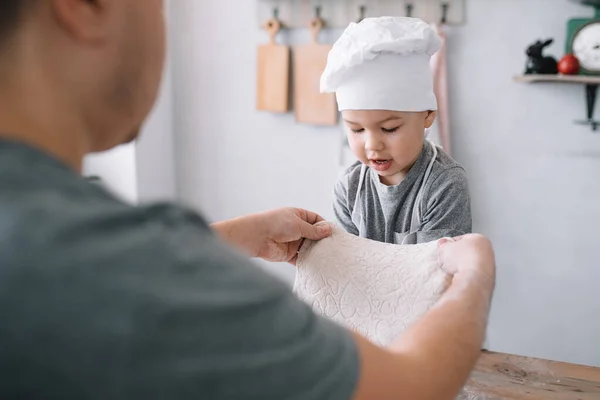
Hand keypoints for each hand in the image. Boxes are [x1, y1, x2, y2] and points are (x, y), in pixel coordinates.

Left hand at [212, 208, 331, 264]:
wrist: (255, 237)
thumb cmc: (275, 224)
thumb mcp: (299, 224)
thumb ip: (314, 230)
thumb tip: (328, 230)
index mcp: (298, 216)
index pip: (315, 220)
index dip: (324, 226)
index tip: (334, 233)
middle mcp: (296, 228)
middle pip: (313, 235)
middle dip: (322, 241)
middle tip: (334, 247)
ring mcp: (292, 241)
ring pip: (308, 247)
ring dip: (315, 252)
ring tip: (328, 257)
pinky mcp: (288, 254)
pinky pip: (300, 258)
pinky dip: (307, 261)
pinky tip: (316, 264)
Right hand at [438, 234, 495, 282]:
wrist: (474, 279)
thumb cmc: (463, 260)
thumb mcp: (445, 248)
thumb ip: (443, 244)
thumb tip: (443, 244)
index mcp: (480, 238)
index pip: (462, 238)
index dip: (451, 244)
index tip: (445, 248)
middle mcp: (488, 250)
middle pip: (468, 251)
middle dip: (457, 256)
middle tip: (448, 260)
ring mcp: (490, 265)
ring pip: (471, 264)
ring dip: (462, 267)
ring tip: (453, 270)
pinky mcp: (487, 278)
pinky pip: (473, 275)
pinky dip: (466, 276)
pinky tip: (460, 277)